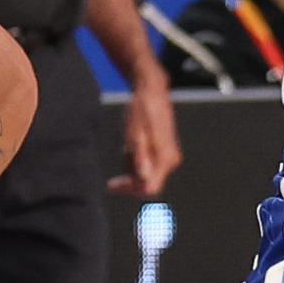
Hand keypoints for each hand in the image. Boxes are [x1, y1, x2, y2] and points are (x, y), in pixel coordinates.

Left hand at [113, 72, 180, 192]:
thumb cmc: (142, 110)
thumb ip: (140, 157)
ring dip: (131, 167)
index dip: (130, 190)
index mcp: (165, 158)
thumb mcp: (135, 134)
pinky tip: (132, 145)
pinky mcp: (165, 152)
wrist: (151, 92)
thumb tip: (143, 178)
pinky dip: (136, 160)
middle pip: (147, 184)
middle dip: (129, 177)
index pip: (149, 188)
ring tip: (128, 146)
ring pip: (146, 175)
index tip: (113, 184)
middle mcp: (170, 160)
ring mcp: (169, 156)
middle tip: (119, 159)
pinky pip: (148, 166)